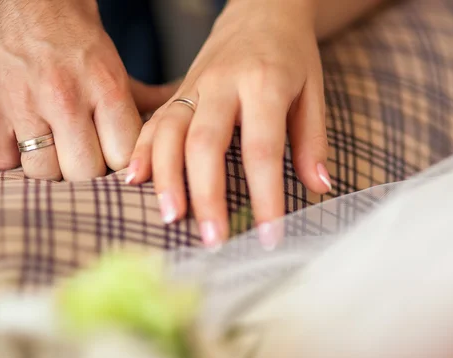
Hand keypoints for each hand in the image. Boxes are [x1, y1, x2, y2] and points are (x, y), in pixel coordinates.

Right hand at [0, 0, 171, 180]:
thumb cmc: (67, 28)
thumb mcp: (111, 62)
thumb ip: (138, 97)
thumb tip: (171, 113)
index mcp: (105, 87)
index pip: (123, 158)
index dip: (120, 165)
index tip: (113, 160)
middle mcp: (64, 98)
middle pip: (84, 173)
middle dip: (86, 170)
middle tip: (83, 156)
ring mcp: (21, 104)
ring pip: (42, 173)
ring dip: (49, 166)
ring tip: (52, 147)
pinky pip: (4, 161)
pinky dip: (14, 155)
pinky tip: (23, 136)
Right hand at [126, 0, 330, 248]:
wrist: (260, 13)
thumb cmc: (291, 56)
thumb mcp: (313, 91)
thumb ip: (313, 140)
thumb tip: (318, 188)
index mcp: (264, 83)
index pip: (262, 149)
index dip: (266, 196)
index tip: (270, 236)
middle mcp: (222, 84)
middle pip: (206, 144)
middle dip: (207, 195)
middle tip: (213, 239)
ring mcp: (194, 87)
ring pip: (170, 133)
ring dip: (167, 178)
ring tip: (170, 218)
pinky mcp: (177, 92)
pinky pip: (152, 122)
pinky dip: (140, 151)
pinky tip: (134, 181)